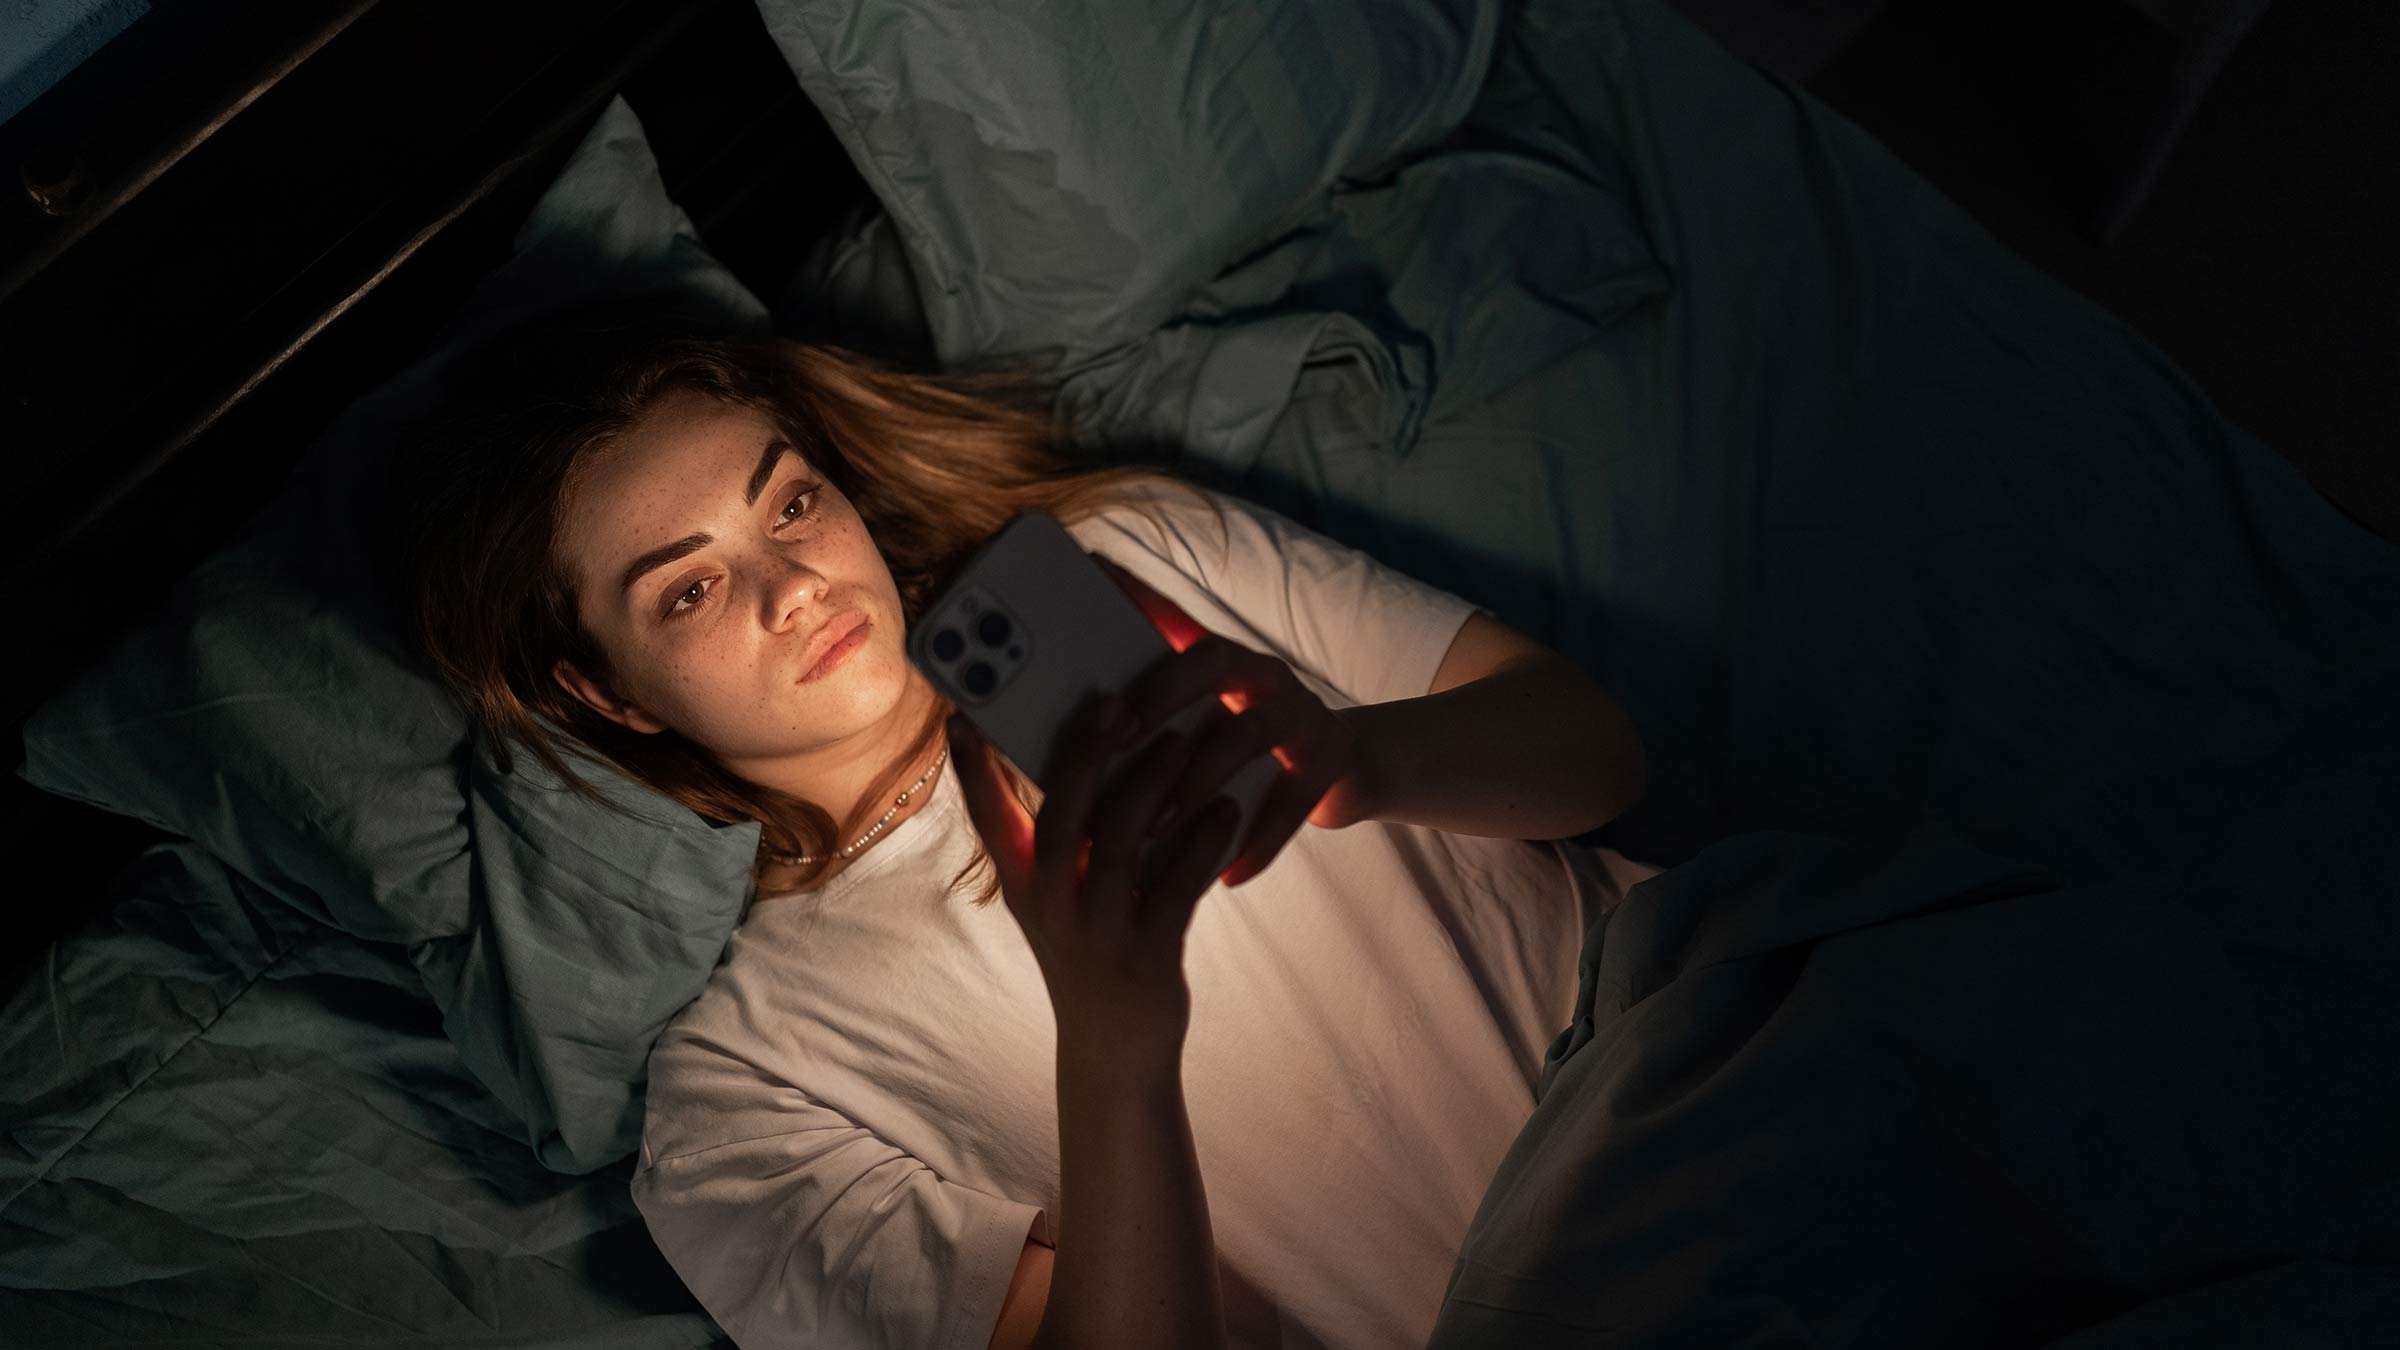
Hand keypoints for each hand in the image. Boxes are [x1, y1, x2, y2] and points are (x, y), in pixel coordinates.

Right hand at [948, 694, 1242, 1052]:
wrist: (1115, 1055)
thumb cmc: (1092, 956)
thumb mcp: (1061, 903)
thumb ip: (1069, 843)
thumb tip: (1096, 759)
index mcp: (1025, 888)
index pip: (988, 821)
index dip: (972, 770)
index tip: (960, 716)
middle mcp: (1052, 907)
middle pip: (1062, 817)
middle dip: (1086, 755)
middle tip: (1115, 704)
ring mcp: (1098, 933)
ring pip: (1120, 845)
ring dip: (1153, 786)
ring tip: (1184, 743)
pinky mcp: (1148, 955)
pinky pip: (1177, 888)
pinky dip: (1203, 845)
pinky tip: (1226, 812)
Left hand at [1091, 554, 1377, 886]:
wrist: (1342, 774)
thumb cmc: (1242, 760)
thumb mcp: (1201, 735)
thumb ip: (1148, 732)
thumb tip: (1063, 759)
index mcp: (1221, 659)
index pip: (1173, 627)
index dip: (1130, 636)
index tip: (1090, 681)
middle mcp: (1263, 672)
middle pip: (1212, 663)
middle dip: (1161, 699)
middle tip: (1116, 744)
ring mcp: (1303, 712)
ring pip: (1247, 733)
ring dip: (1197, 780)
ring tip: (1156, 828)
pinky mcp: (1332, 760)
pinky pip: (1291, 800)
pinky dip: (1258, 842)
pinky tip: (1228, 878)